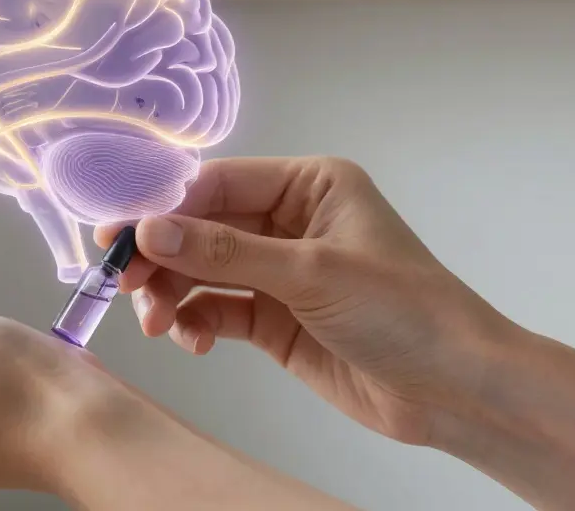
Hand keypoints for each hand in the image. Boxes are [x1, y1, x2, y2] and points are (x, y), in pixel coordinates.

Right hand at [97, 156, 509, 446]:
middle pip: (200, 228)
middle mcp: (289, 220)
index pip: (217, 184)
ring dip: (172, 295)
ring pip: (201, 271)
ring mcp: (278, 271)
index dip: (165, 207)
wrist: (454, 390)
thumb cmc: (404, 310)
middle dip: (161, 256)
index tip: (119, 234)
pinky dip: (196, 323)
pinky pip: (216, 310)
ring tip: (157, 324)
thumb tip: (148, 231)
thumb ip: (224, 253)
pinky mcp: (272, 318)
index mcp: (309, 185)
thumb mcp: (311, 273)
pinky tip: (193, 341)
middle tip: (121, 282)